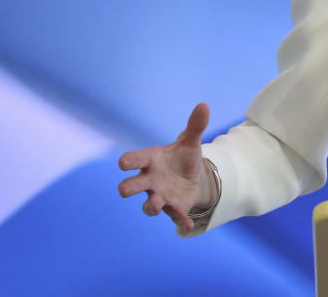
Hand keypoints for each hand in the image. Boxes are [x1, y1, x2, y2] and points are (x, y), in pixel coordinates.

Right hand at [118, 102, 213, 230]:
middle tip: (124, 190)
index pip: (134, 159)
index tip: (123, 163)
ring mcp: (160, 195)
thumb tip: (204, 105)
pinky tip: (189, 224)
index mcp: (151, 160)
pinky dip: (181, 220)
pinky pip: (175, 215)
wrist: (192, 176)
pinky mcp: (174, 207)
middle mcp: (150, 180)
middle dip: (128, 188)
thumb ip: (195, 126)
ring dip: (152, 206)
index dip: (128, 161)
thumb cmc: (182, 157)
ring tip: (157, 206)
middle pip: (133, 185)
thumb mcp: (190, 142)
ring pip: (149, 205)